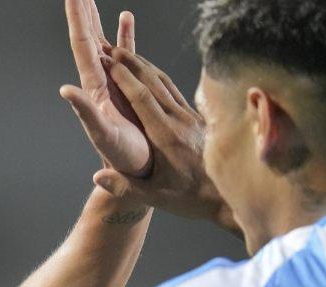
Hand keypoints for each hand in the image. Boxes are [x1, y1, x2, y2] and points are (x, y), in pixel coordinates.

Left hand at [59, 0, 150, 175]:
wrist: (136, 170)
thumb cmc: (122, 158)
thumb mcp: (102, 135)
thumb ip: (85, 112)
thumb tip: (66, 90)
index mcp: (94, 86)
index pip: (83, 44)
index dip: (78, 18)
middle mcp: (100, 80)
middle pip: (87, 37)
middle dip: (82, 11)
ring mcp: (114, 81)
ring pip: (104, 41)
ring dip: (97, 18)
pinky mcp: (129, 86)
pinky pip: (126, 52)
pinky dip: (125, 34)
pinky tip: (125, 17)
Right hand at [95, 50, 237, 232]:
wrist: (228, 197)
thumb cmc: (190, 198)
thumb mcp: (155, 197)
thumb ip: (124, 186)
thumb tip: (96, 178)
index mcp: (165, 137)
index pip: (142, 99)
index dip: (124, 78)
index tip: (109, 64)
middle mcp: (179, 121)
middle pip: (153, 84)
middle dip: (132, 64)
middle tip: (113, 50)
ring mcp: (191, 118)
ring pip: (165, 84)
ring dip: (146, 67)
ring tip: (129, 54)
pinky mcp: (198, 120)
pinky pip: (176, 92)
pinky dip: (160, 78)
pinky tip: (152, 74)